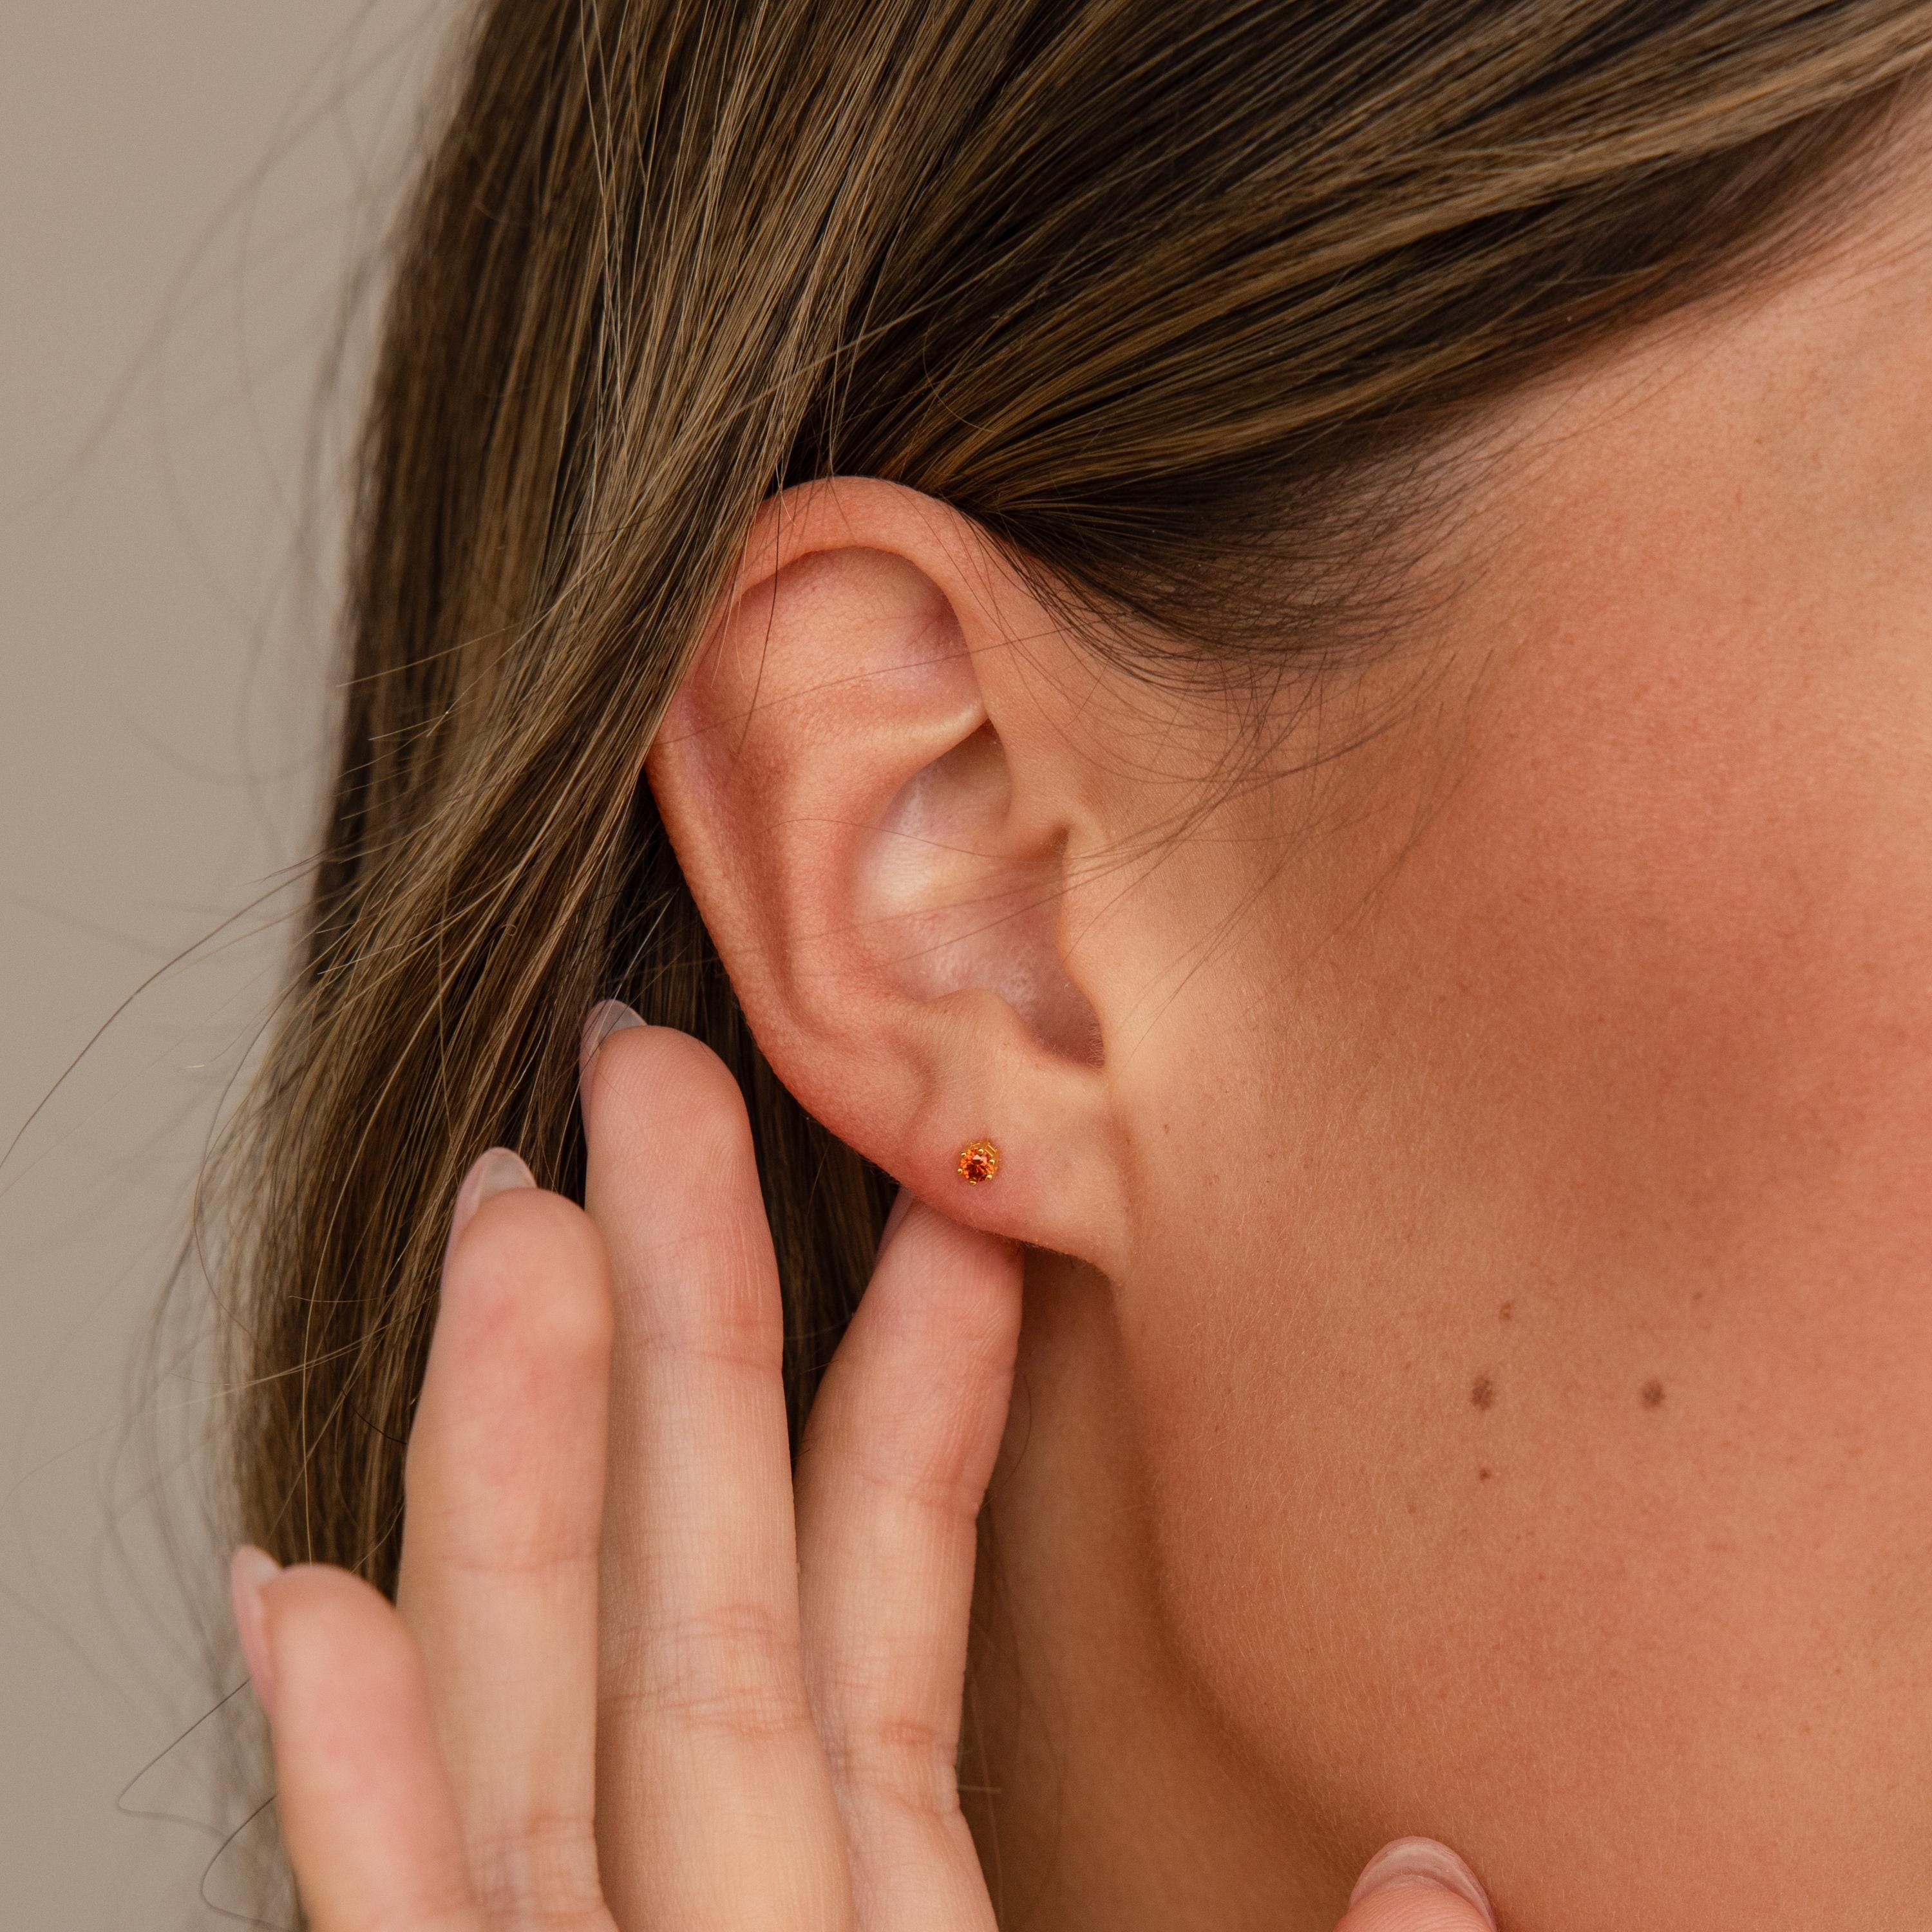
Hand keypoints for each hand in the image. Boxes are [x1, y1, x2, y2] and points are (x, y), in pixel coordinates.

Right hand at [226, 1012, 1496, 1931]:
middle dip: (662, 1329)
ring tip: (495, 1235)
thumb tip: (1432, 1877)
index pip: (879, 1603)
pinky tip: (290, 1607)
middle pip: (694, 1587)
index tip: (909, 1210)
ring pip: (556, 1708)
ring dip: (508, 1469)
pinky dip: (354, 1795)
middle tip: (642, 1090)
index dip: (885, 1394)